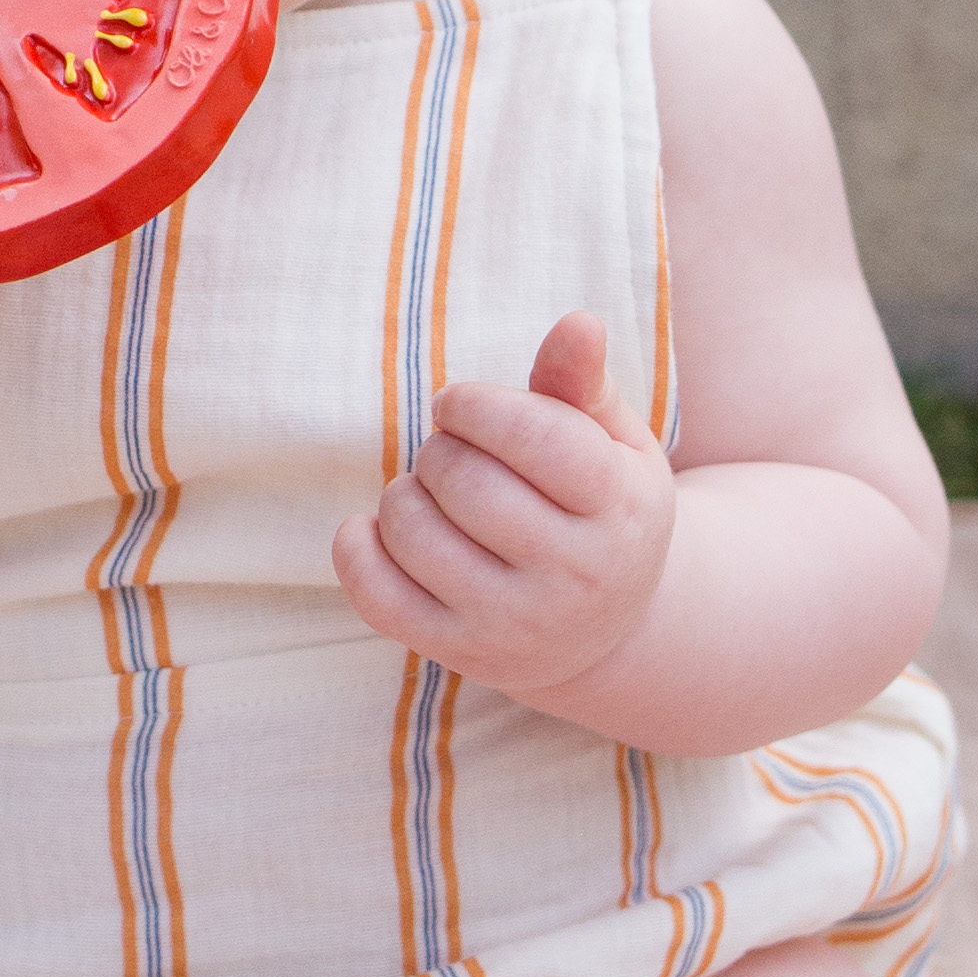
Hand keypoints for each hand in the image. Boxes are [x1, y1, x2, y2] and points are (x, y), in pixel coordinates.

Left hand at [334, 311, 674, 702]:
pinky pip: (376, 595)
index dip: (475, 405)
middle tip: (453, 455)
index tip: (460, 406)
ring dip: (403, 494)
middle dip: (442, 449)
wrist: (607, 633)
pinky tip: (382, 530)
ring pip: (414, 532)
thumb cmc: (600, 510)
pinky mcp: (461, 653)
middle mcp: (574, 576)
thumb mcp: (614, 444)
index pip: (534, 435)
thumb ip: (583, 383)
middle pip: (466, 481)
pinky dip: (358, 547)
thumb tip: (577, 323)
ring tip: (431, 495)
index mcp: (619, 509)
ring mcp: (515, 623)